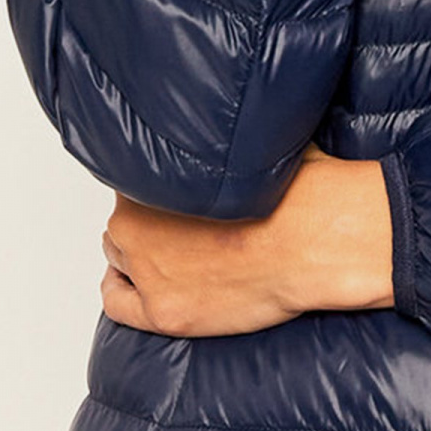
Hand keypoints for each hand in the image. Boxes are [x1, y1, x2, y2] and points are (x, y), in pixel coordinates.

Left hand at [99, 145, 395, 336]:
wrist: (314, 239)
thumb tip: (239, 120)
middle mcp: (135, 221)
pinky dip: (122, 296)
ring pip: (120, 258)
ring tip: (165, 263)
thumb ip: (229, 137)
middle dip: (148, 229)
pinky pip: (117, 304)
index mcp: (154, 174)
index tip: (176, 202)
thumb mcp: (256, 140)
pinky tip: (136, 291)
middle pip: (125, 223)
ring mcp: (146, 269)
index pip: (134, 183)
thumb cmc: (294, 191)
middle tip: (179, 235)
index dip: (157, 194)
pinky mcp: (162, 310)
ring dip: (138, 260)